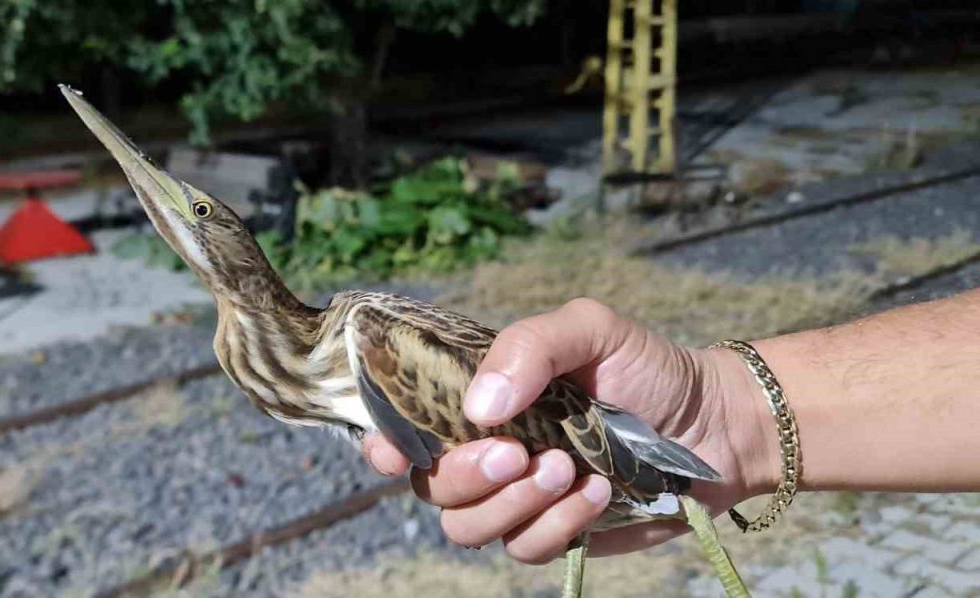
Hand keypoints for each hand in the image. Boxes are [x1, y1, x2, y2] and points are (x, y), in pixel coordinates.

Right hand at [363, 298, 772, 562]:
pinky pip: (526, 547)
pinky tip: (597, 490)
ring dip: (512, 503)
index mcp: (479, 399)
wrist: (715, 422)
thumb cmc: (646, 367)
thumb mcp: (589, 329)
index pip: (405, 426)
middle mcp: (487, 451)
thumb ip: (529, 347)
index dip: (385, 443)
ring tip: (565, 468)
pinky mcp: (555, 533)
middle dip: (465, 475)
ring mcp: (518, 497)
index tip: (393, 450)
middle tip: (517, 451)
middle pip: (430, 486)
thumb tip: (478, 407)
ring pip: (468, 527)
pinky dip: (558, 522)